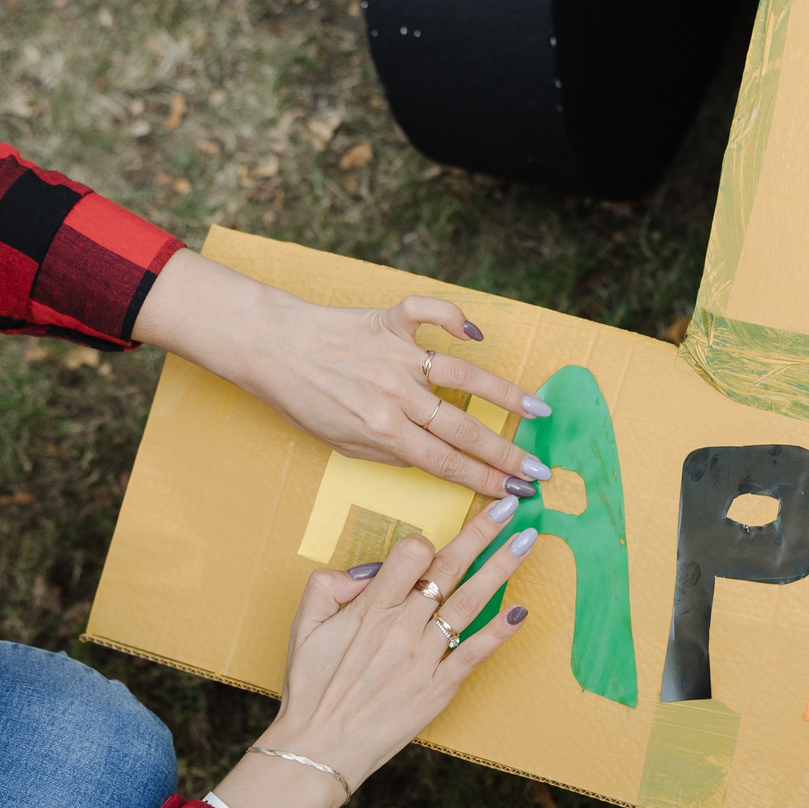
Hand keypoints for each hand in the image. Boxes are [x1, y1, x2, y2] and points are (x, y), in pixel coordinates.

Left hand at [132, 249, 550, 499]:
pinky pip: (428, 313)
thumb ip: (390, 453)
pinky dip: (454, 317)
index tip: (516, 494)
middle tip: (540, 469)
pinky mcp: (388, 321)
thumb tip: (432, 457)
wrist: (268, 348)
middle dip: (507, 454)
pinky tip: (478, 333)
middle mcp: (396, 395)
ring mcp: (396, 356)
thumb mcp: (342, 444)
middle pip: (464, 429)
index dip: (486, 481)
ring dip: (503, 395)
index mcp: (383, 432)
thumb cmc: (300, 400)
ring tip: (537, 410)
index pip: (447, 463)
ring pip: (462, 375)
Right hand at [209, 499, 531, 807]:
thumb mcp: (302, 626)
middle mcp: (401, 626)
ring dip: (502, 568)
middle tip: (510, 506)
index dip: (423, 542)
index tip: (432, 543)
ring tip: (528, 540)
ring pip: (470, 602)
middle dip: (483, 532)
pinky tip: (521, 611)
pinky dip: (499, 632)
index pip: (411, 554)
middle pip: (450, 567)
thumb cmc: (311, 688)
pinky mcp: (438, 687)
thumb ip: (328, 585)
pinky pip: (474, 652)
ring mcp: (424, 657)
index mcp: (369, 608)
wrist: (319, 747)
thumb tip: (370, 571)